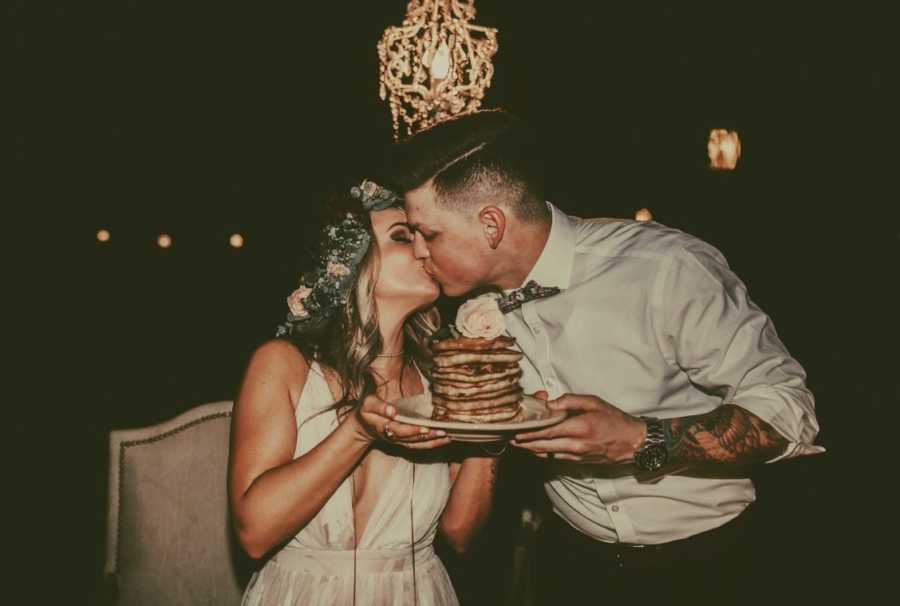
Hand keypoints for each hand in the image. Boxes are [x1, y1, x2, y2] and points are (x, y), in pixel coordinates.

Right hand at [353, 394, 451, 449]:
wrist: (364, 426)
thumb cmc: (367, 411)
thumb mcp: (368, 404)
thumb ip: (379, 407)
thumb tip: (393, 411)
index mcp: (383, 427)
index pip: (399, 431)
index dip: (412, 430)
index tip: (425, 427)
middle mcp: (393, 437)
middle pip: (412, 439)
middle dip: (428, 436)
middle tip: (443, 431)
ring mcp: (400, 441)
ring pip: (418, 444)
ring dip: (433, 441)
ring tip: (448, 436)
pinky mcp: (405, 442)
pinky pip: (420, 445)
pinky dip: (433, 443)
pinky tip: (445, 439)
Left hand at [510, 393, 645, 462]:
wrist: (632, 442)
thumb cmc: (614, 420)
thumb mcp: (594, 402)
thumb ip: (570, 400)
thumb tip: (550, 403)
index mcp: (579, 427)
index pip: (548, 431)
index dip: (530, 432)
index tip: (516, 431)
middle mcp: (576, 444)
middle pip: (543, 445)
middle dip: (525, 442)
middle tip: (510, 438)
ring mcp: (577, 455)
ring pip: (548, 453)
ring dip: (531, 449)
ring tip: (517, 444)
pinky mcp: (579, 461)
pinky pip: (556, 457)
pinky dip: (544, 453)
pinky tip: (535, 449)